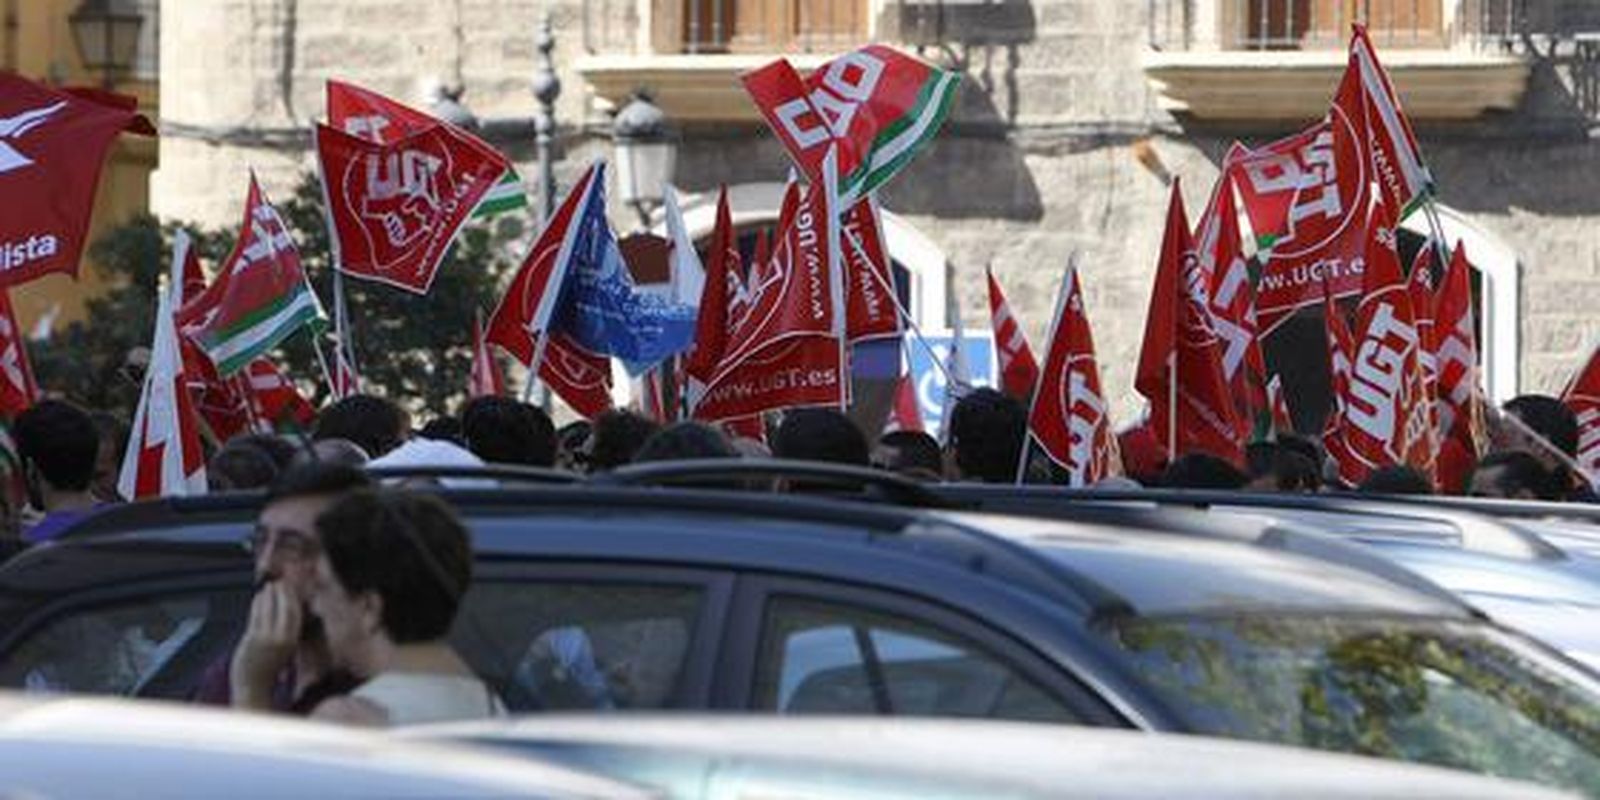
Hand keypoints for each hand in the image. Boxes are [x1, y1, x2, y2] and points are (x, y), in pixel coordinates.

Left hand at [230, 580, 301, 710]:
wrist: (253, 689)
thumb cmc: (267, 672)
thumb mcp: (284, 651)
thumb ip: (284, 633)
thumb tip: (283, 613)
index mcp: (292, 642)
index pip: (295, 613)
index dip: (293, 597)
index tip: (291, 586)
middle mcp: (282, 639)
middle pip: (284, 608)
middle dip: (282, 592)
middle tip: (280, 581)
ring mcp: (266, 639)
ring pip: (269, 609)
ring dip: (269, 595)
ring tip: (268, 586)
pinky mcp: (252, 640)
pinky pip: (256, 616)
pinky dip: (258, 604)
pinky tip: (258, 598)